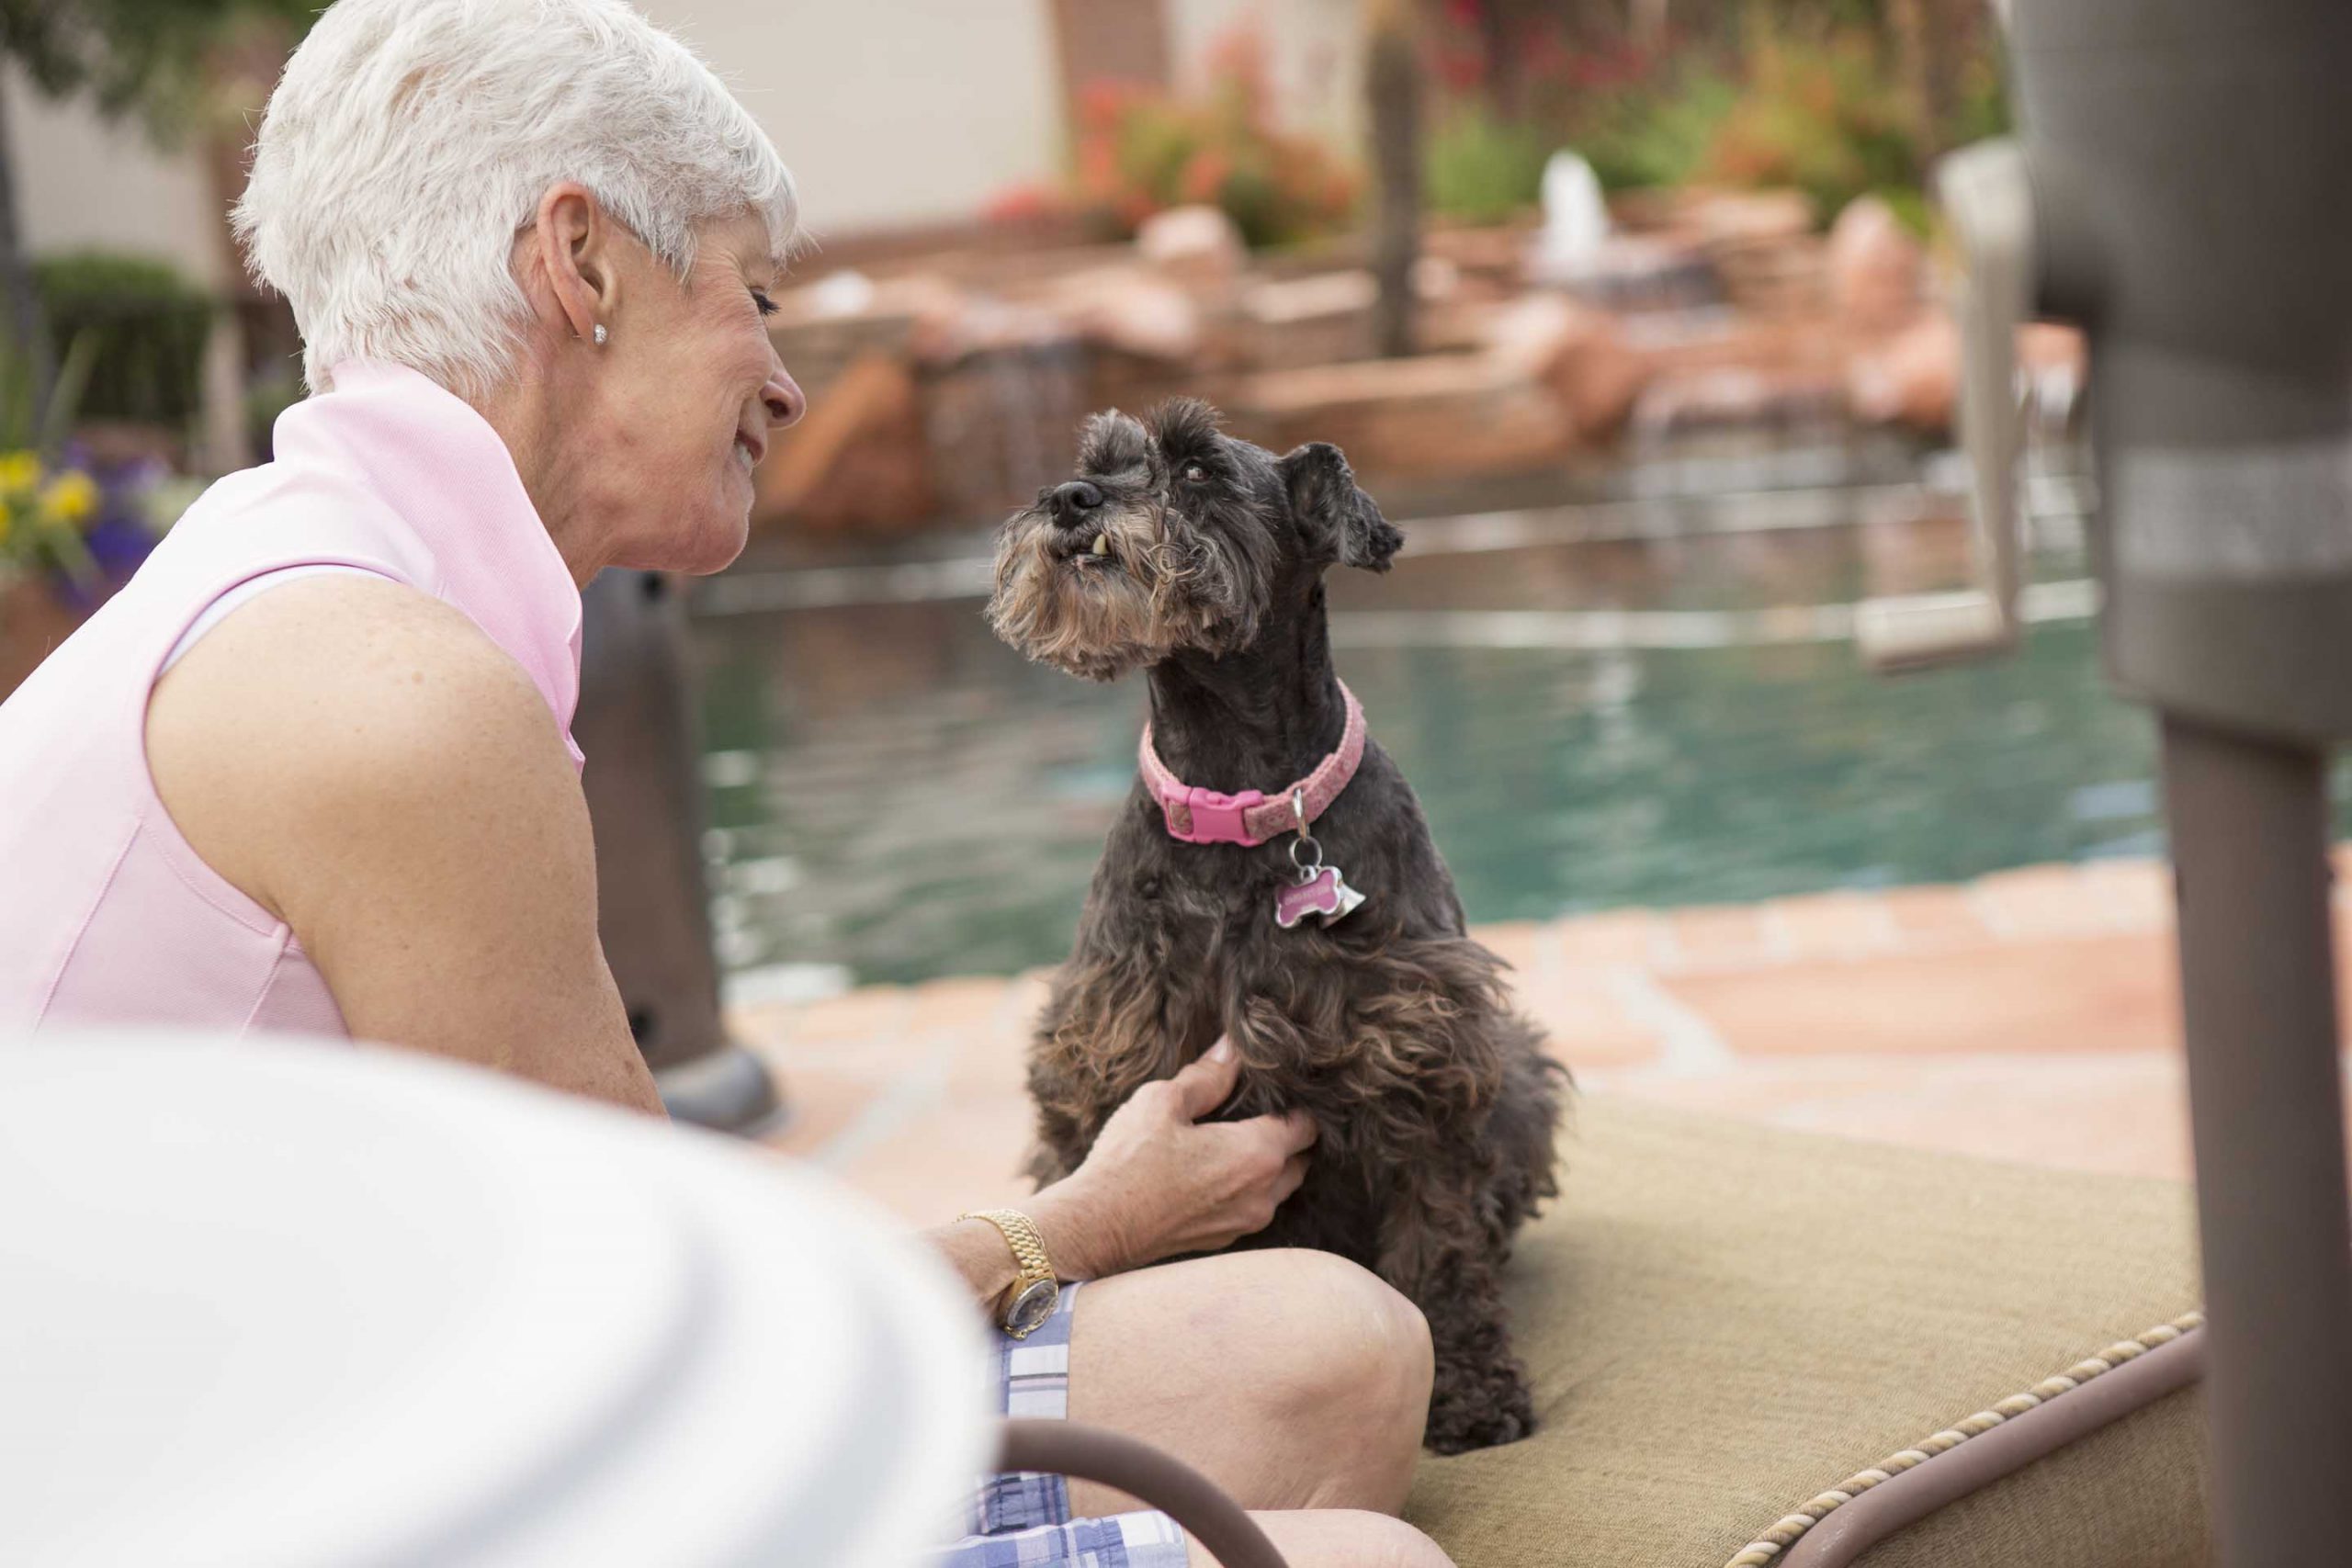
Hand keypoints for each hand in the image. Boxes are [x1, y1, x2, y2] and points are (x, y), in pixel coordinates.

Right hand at [1033, 1038, 1317, 1279]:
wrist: (1095, 1227)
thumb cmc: (1128, 1161)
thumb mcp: (1163, 1101)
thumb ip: (1208, 1074)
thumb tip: (1233, 1047)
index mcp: (1258, 1154)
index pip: (1308, 1124)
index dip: (1299, 1103)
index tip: (1279, 1088)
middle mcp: (1263, 1193)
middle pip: (1301, 1158)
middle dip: (1290, 1134)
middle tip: (1261, 1110)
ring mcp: (1245, 1221)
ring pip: (1280, 1186)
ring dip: (1271, 1163)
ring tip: (1238, 1138)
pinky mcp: (1224, 1238)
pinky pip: (1253, 1206)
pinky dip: (1247, 1186)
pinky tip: (1216, 1169)